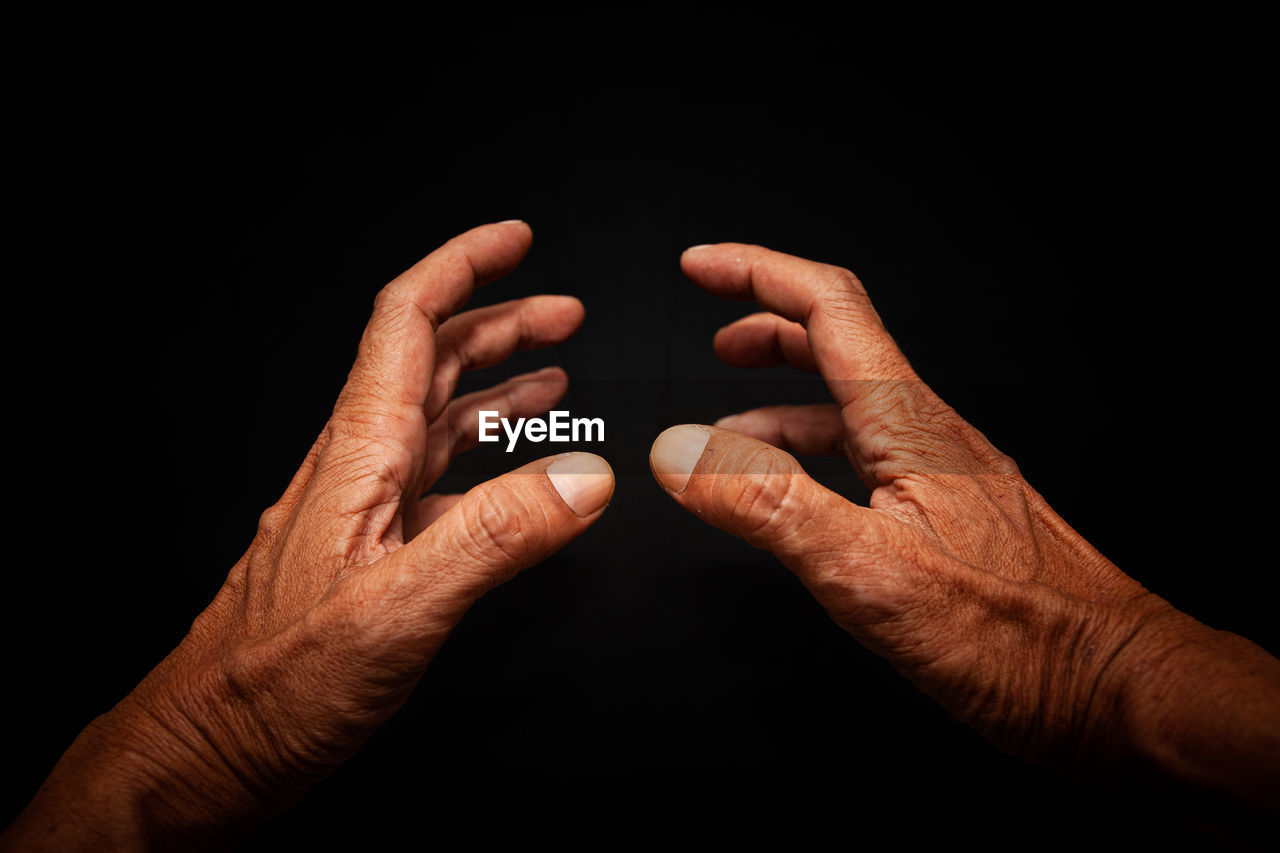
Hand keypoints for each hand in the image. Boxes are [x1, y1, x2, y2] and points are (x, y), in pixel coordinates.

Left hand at [6, 222, 613, 847]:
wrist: (212, 744)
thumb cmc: (276, 682)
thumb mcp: (397, 608)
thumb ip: (496, 538)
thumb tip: (585, 477)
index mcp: (360, 455)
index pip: (407, 323)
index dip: (461, 267)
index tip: (514, 239)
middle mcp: (358, 466)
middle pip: (430, 359)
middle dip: (498, 321)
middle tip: (564, 310)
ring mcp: (361, 507)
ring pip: (436, 416)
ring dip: (496, 385)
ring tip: (553, 373)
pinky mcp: (368, 549)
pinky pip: (436, 479)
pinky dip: (486, 459)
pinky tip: (516, 478)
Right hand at [650, 243, 1279, 814]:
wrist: (1113, 690)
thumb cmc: (1021, 638)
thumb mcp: (868, 570)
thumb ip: (766, 505)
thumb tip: (680, 450)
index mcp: (907, 424)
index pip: (826, 308)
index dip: (756, 273)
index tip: (700, 267)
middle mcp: (927, 435)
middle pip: (838, 343)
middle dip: (766, 326)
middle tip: (714, 332)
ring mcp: (941, 474)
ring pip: (849, 407)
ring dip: (781, 402)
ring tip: (727, 431)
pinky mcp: (948, 518)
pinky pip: (866, 462)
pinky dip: (812, 461)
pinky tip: (796, 501)